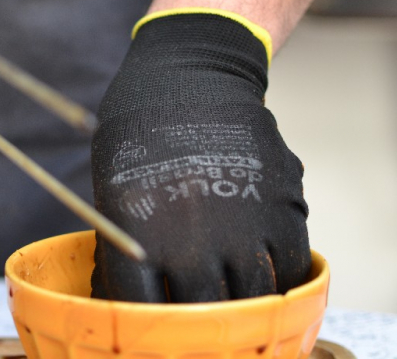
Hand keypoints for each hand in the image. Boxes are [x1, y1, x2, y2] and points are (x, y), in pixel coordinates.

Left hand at [91, 11, 310, 302]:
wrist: (188, 78)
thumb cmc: (138, 133)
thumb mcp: (110, 188)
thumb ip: (119, 247)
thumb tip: (116, 296)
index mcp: (139, 235)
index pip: (144, 310)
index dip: (149, 320)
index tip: (154, 315)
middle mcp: (192, 240)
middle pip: (202, 313)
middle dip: (196, 315)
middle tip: (195, 303)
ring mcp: (242, 228)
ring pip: (251, 299)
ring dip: (241, 302)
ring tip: (227, 288)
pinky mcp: (283, 211)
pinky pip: (288, 269)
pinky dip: (276, 278)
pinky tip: (258, 266)